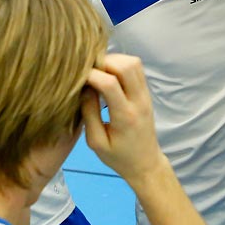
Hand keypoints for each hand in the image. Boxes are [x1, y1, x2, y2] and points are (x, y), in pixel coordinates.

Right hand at [80, 54, 166, 182]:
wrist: (145, 163)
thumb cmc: (118, 157)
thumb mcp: (96, 142)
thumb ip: (89, 114)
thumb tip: (83, 87)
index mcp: (125, 116)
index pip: (109, 83)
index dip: (90, 75)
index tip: (77, 78)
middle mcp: (139, 101)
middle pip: (125, 65)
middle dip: (103, 62)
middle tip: (88, 72)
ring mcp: (146, 95)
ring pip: (133, 62)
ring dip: (113, 61)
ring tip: (98, 72)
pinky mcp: (147, 92)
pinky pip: (137, 68)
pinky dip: (120, 64)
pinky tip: (108, 75)